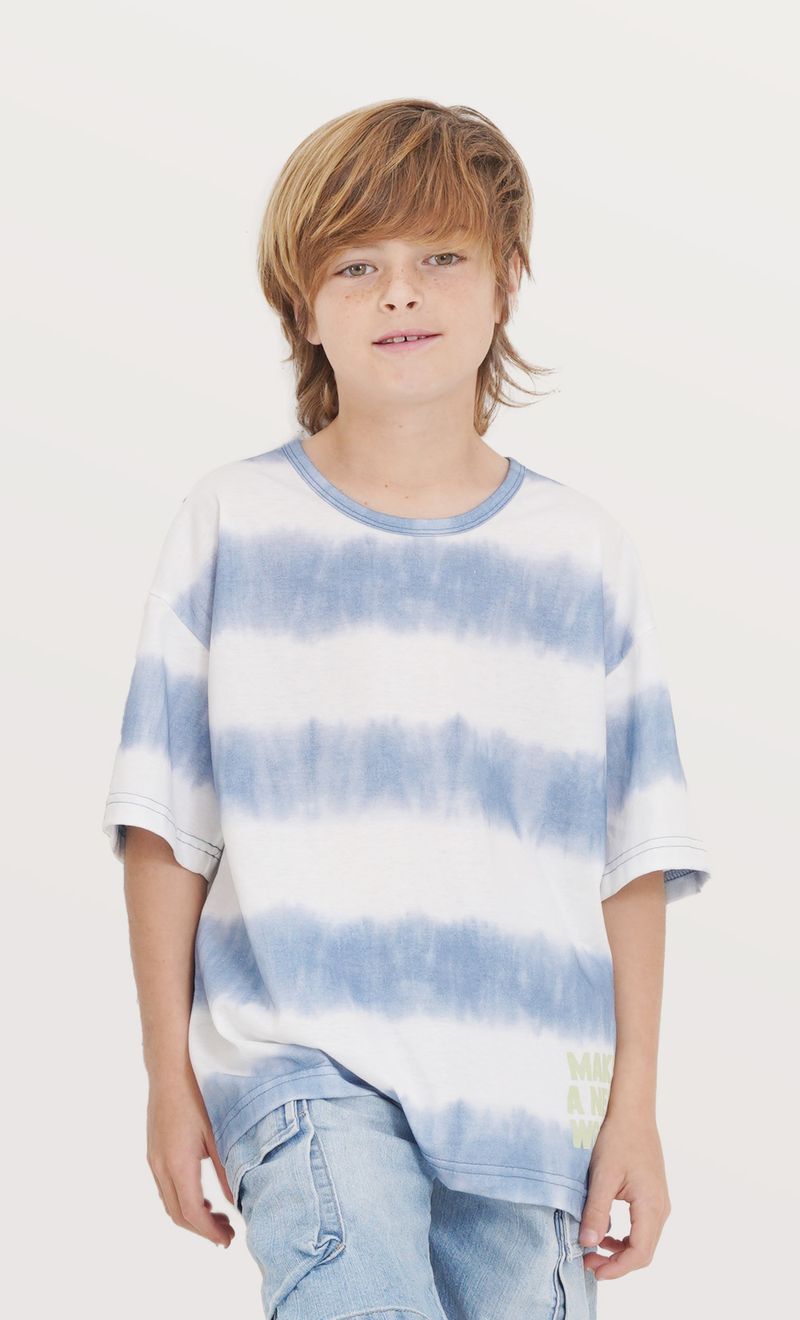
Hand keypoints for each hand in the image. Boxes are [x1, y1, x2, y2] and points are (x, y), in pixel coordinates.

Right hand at [146, 1070, 235, 1247]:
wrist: (169, 1072)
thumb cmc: (197, 1098)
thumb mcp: (218, 1134)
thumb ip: (226, 1170)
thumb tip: (237, 1200)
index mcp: (178, 1164)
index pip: (192, 1213)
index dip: (209, 1232)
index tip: (228, 1240)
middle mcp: (161, 1167)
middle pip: (178, 1214)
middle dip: (202, 1229)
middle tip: (227, 1234)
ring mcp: (154, 1160)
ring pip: (170, 1202)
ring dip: (192, 1216)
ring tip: (218, 1218)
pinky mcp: (154, 1152)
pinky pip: (166, 1187)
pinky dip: (183, 1200)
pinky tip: (202, 1195)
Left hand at [578, 1110, 670, 1279]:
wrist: (632, 1112)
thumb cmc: (617, 1139)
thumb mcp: (603, 1175)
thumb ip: (596, 1211)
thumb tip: (587, 1244)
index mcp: (651, 1205)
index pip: (640, 1253)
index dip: (617, 1269)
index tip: (593, 1269)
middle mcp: (660, 1208)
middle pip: (643, 1251)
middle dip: (616, 1263)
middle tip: (587, 1261)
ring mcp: (659, 1202)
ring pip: (643, 1240)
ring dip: (619, 1251)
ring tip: (592, 1248)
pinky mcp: (652, 1196)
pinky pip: (642, 1227)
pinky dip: (624, 1236)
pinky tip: (605, 1230)